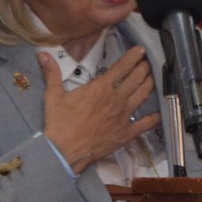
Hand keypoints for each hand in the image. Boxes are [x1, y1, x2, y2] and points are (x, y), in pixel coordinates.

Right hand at [38, 46, 161, 173]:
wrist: (64, 151)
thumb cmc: (59, 123)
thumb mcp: (53, 96)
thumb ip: (52, 73)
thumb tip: (42, 54)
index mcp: (101, 88)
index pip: (122, 67)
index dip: (133, 57)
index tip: (141, 50)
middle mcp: (116, 99)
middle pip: (136, 78)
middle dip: (144, 68)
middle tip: (148, 62)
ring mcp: (124, 116)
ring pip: (143, 95)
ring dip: (150, 83)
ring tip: (154, 77)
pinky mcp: (126, 133)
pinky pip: (145, 124)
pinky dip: (154, 118)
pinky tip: (159, 113)